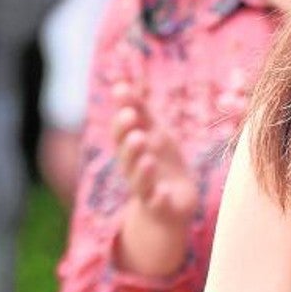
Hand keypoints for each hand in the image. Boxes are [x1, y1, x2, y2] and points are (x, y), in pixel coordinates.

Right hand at [112, 83, 196, 228]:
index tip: (124, 99)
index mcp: (132, 150)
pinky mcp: (161, 207)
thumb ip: (140, 111)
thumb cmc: (160, 162)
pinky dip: (158, 198)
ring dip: (142, 169)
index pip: (122, 133)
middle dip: (129, 142)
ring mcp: (147, 190)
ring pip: (140, 181)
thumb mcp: (153, 134)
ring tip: (148, 158)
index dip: (123, 118)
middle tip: (133, 125)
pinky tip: (161, 192)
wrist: (170, 204)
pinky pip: (157, 204)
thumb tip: (120, 84)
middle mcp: (135, 170)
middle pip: (127, 157)